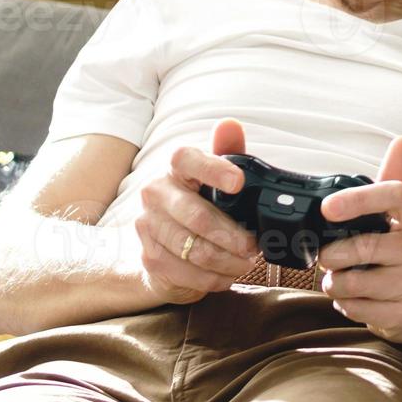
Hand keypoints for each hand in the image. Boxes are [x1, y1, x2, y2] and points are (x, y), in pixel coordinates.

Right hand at [136, 119, 259, 305]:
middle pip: (196, 215)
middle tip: (254, 246)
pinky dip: (214, 278)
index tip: (239, 183)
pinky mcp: (149, 256)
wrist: (165, 246)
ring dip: (227, 260)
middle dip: (232, 235)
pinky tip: (227, 275)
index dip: (213, 169)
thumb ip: (228, 152)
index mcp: (176, 169)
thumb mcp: (218, 178)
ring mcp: (147, 226)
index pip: (187, 159)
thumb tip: (230, 124)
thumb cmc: (200, 204)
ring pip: (194, 248)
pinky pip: (187, 272)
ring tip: (245, 262)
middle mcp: (155, 193)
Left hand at [317, 136, 401, 344]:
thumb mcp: (401, 214)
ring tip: (338, 279)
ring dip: (334, 282)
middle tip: (326, 256)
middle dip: (332, 254)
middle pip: (366, 245)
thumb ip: (396, 177)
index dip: (359, 199)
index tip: (327, 208)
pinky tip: (353, 298)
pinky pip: (359, 308)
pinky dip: (345, 304)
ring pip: (356, 282)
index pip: (396, 195)